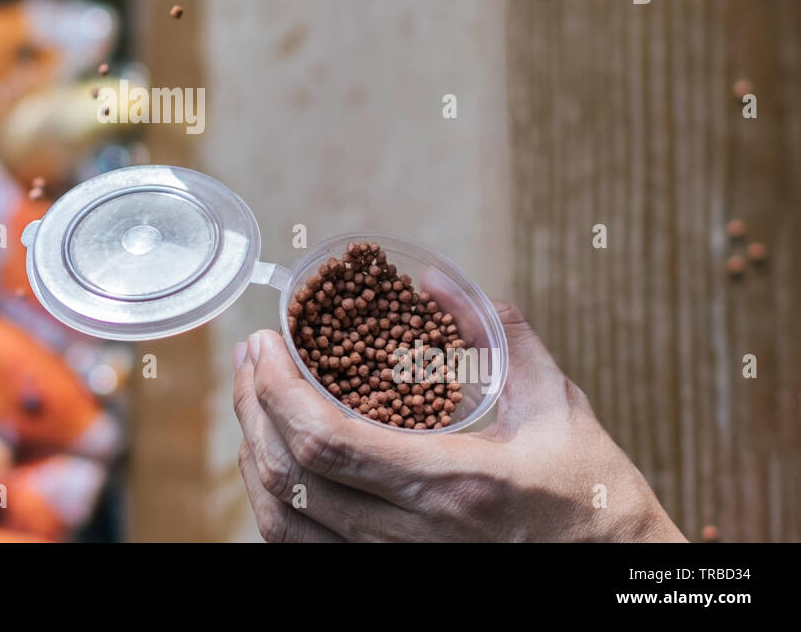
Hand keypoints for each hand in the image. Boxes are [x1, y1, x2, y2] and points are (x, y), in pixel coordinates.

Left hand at [232, 302, 685, 541]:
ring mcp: (397, 570)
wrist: (614, 578)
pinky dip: (277, 505)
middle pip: (292, 480)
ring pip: (286, 525)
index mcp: (453, 485)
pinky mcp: (393, 583)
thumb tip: (438, 281)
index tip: (263, 344)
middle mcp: (414, 540)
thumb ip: (500, 336)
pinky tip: (277, 462)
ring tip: (254, 404)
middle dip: (252, 410)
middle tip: (249, 360)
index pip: (327, 441)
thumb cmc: (591, 495)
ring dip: (255, 458)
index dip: (277, 391)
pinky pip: (305, 551)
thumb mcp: (557, 406)